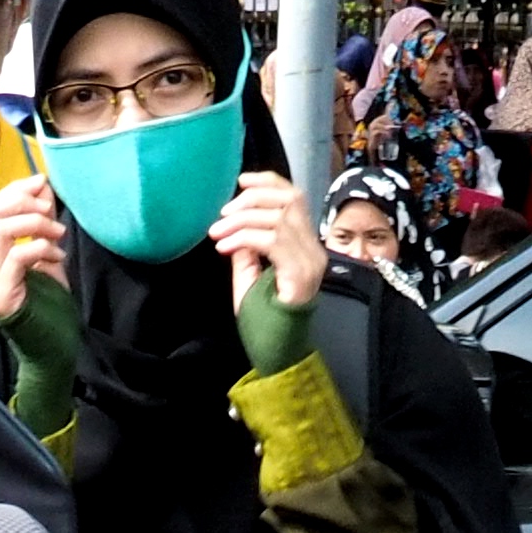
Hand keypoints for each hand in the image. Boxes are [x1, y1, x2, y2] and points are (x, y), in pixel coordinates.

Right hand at [0, 177, 71, 326]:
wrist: (53, 351)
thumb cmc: (50, 308)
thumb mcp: (48, 254)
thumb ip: (42, 223)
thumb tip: (42, 187)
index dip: (14, 190)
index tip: (42, 184)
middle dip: (20, 201)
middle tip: (49, 208)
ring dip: (35, 223)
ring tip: (59, 234)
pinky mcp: (0, 297)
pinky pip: (16, 256)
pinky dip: (41, 248)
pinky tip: (59, 258)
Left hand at [213, 171, 328, 368]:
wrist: (279, 351)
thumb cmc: (266, 319)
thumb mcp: (250, 274)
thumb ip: (247, 248)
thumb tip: (234, 224)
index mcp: (306, 244)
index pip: (294, 195)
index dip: (268, 181)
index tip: (241, 180)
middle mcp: (314, 249)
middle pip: (288, 199)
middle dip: (250, 200)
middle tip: (222, 215)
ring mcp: (311, 261)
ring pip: (278, 217)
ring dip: (241, 220)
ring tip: (218, 233)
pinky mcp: (301, 274)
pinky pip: (271, 240)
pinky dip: (244, 238)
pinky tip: (225, 247)